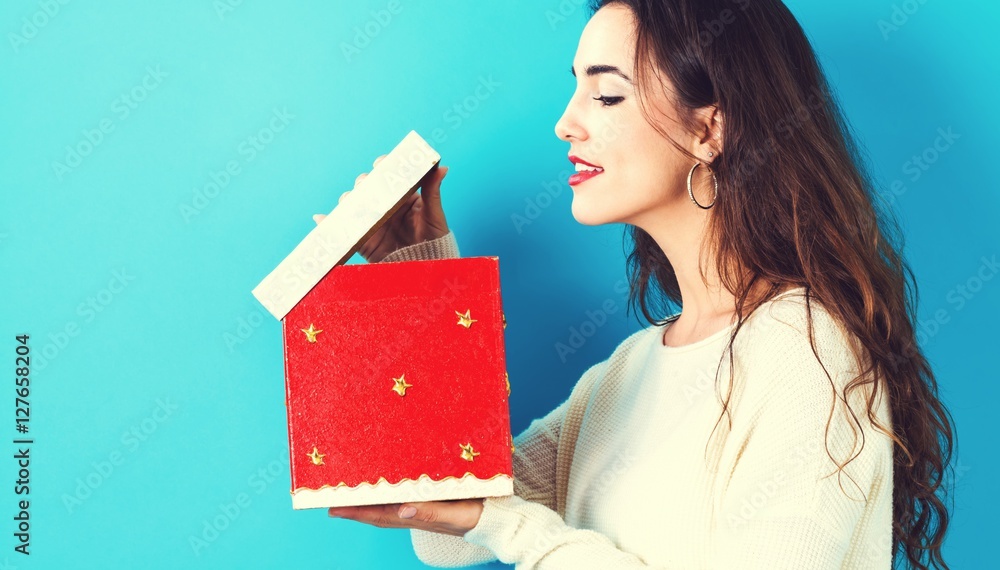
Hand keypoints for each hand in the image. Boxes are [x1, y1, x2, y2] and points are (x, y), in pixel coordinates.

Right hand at [313, 155, 449, 262]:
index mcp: (401, 195)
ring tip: (350, 203)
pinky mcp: (362, 239)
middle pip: (366, 187)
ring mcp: (371, 221)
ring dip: (348, 200)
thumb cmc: (434, 240)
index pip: (388, 175)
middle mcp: (383, 205)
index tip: (381, 164)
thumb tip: (440, 167)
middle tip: (366, 186)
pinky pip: (343, 230)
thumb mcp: (434, 215)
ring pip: (352, 204)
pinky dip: (328, 224)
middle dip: (363, 183)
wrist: (425, 268)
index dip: (382, 166)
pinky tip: (320, 219)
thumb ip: (432, 191)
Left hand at [328, 498, 483, 537]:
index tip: (334, 508)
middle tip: (331, 504)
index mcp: (418, 516)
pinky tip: (387, 492)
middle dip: (355, 510)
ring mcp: (423, 510)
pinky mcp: (433, 504)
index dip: (356, 512)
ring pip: (388, 508)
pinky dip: (388, 498)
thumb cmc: (481, 515)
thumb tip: (403, 509)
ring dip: (368, 505)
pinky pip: (403, 501)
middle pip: (378, 513)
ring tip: (351, 498)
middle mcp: (416, 514)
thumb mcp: (458, 512)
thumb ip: (432, 512)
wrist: (501, 520)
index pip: (380, 515)